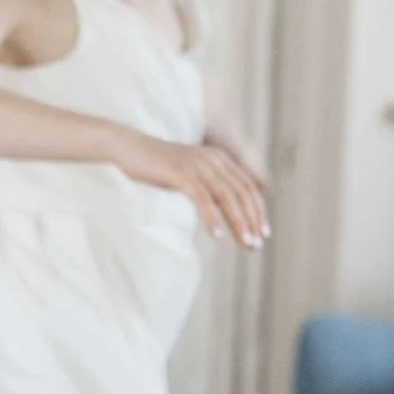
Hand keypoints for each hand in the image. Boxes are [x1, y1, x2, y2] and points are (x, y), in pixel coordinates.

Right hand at [126, 134, 270, 248]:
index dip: (258, 211)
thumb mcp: (192, 175)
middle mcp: (213, 159)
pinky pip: (201, 198)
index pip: (248, 187)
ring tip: (243, 243)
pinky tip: (216, 235)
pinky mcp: (181, 172)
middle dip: (252, 221)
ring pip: (226, 197)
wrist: (130, 148)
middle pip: (242, 193)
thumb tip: (227, 211)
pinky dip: (211, 218)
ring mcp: (197, 165)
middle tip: (256, 244)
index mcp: (220, 159)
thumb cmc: (159, 167)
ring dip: (238, 222)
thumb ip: (210, 187)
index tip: (263, 233)